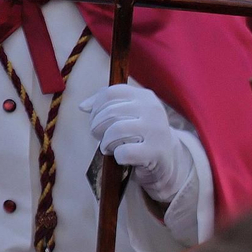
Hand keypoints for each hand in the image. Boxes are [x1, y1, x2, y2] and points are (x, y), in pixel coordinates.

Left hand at [81, 84, 192, 203]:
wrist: (168, 159)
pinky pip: (125, 152)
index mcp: (144, 96)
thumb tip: (83, 106)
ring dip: (105, 142)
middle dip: (97, 127)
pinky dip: (117, 156)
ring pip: (116, 130)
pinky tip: (121, 157)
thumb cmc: (142, 135)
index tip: (95, 119)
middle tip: (99, 137)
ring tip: (107, 148)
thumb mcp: (129, 114)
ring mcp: (155, 130)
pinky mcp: (155, 151)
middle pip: (110, 112)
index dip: (96, 107)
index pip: (110, 93)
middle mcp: (152, 109)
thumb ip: (108, 105)